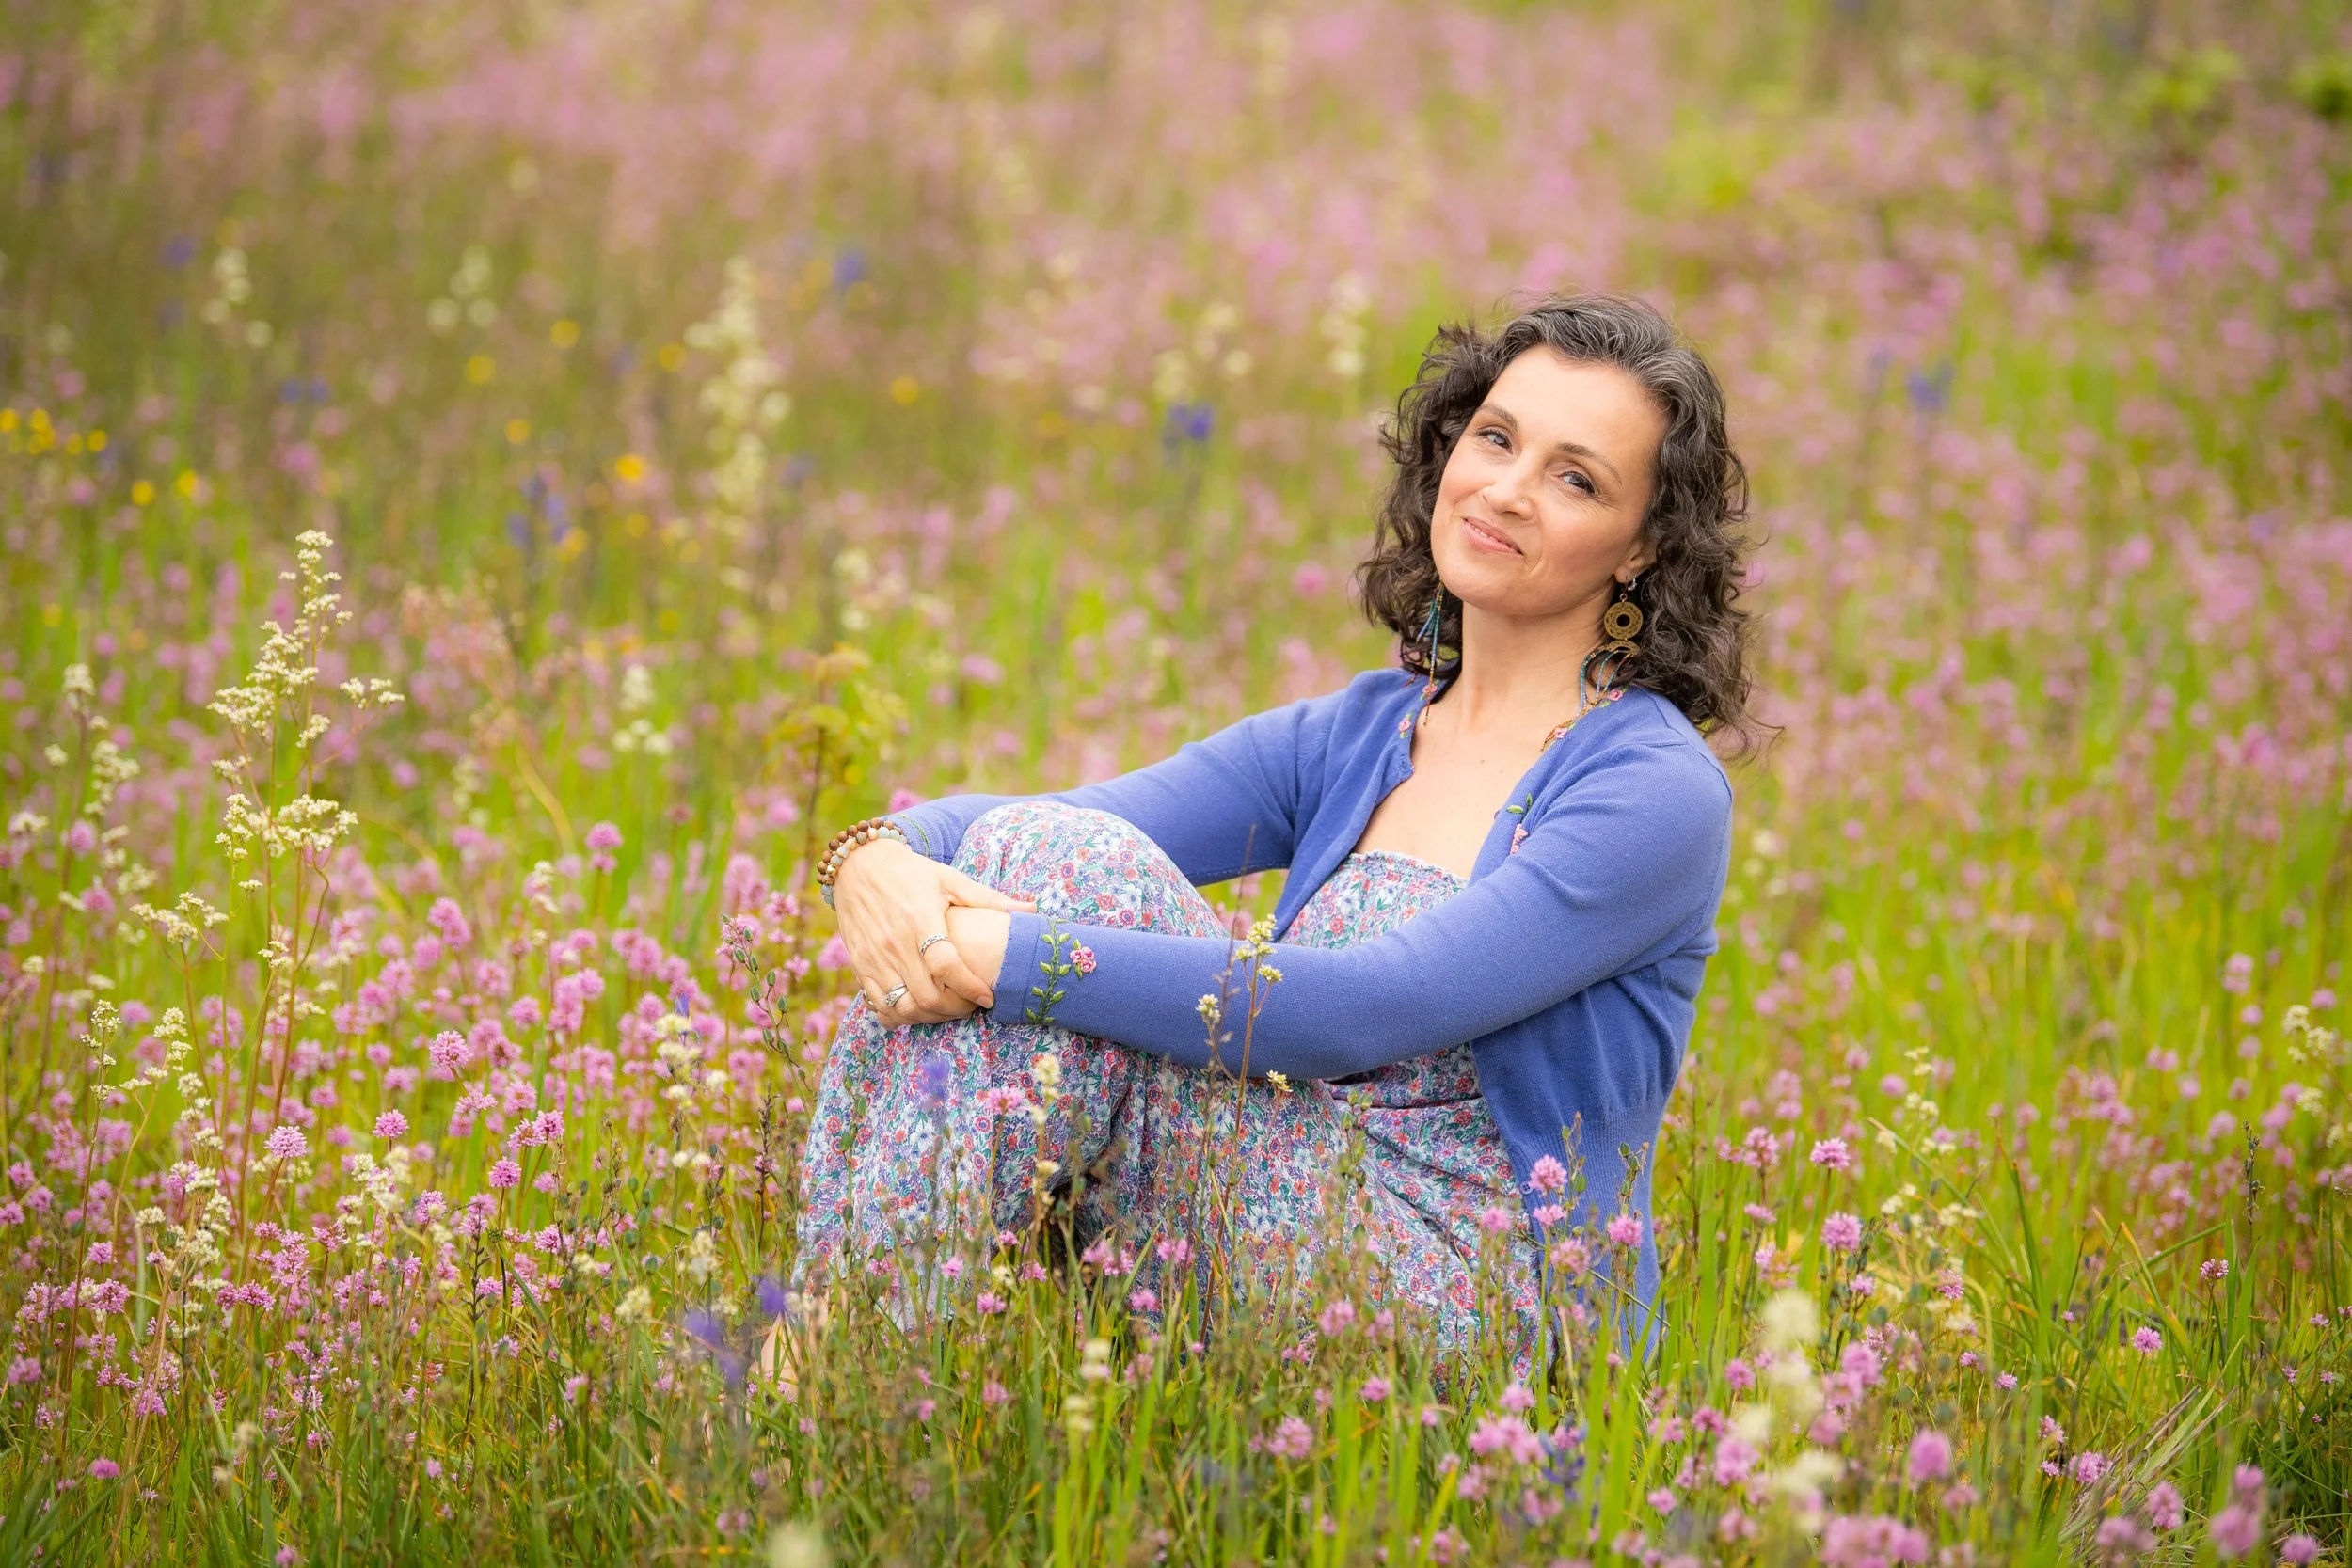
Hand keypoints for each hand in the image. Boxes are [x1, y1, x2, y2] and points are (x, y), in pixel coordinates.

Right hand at [832, 839, 1033, 1023]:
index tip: (989, 997)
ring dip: (930, 1017)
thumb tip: (1032, 907)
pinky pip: (878, 1006)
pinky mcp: (860, 967)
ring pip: (903, 1007)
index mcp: (920, 920)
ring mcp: (874, 958)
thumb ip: (989, 898)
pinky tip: (918, 1010)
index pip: (947, 966)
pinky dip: (899, 1017)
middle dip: (956, 1009)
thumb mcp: (950, 879)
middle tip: (972, 1005)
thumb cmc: (910, 872)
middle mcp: (895, 944)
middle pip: (927, 996)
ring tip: (949, 1009)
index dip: (971, 988)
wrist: (857, 866)